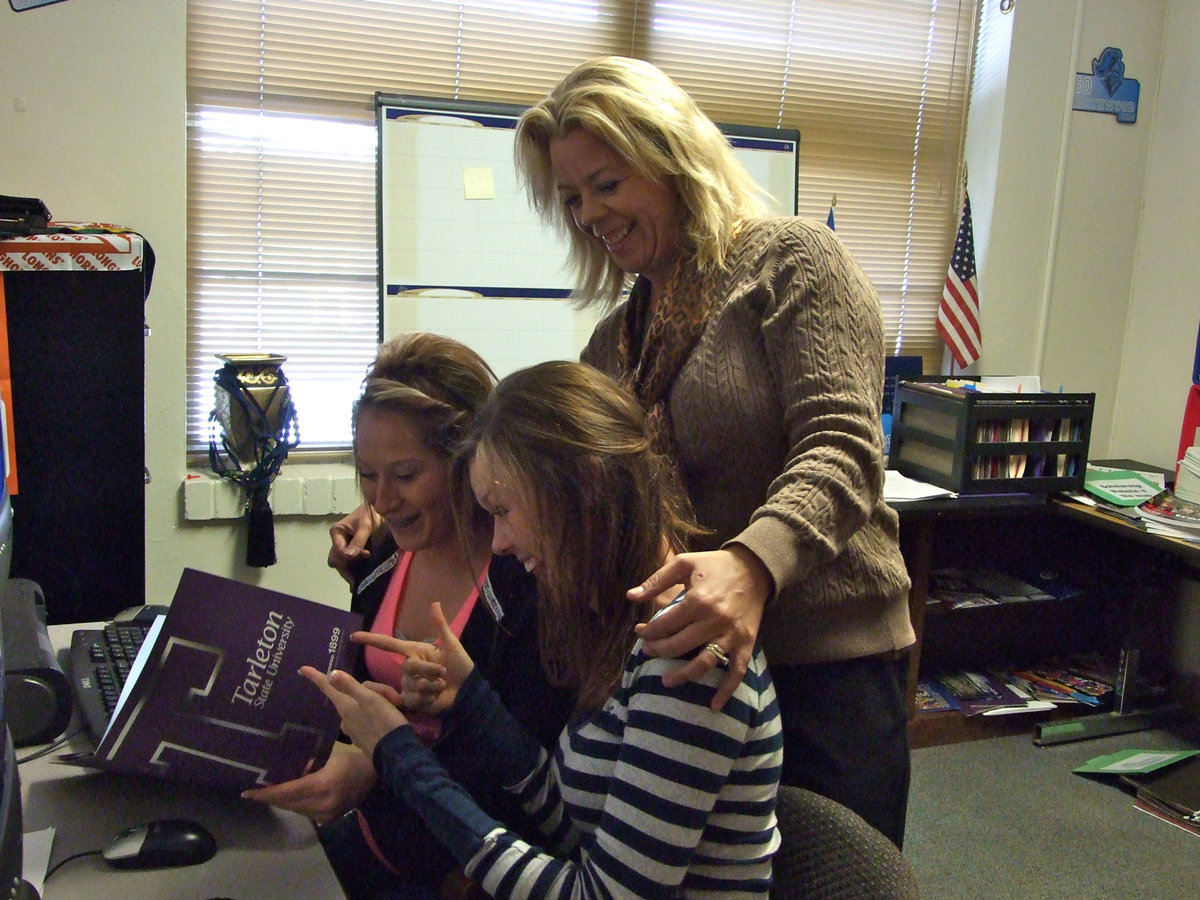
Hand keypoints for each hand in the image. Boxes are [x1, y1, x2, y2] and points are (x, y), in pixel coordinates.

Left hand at [240, 742, 376, 823]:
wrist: (376, 779)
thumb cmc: (354, 761)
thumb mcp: (329, 756)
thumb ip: (308, 764)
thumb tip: (289, 769)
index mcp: (321, 786)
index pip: (286, 792)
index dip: (265, 793)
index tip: (246, 792)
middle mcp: (321, 805)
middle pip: (286, 803)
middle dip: (270, 796)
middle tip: (254, 787)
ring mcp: (324, 816)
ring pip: (294, 808)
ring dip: (281, 799)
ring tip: (269, 788)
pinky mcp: (327, 820)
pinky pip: (303, 811)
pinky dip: (294, 802)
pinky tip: (289, 793)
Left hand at [300, 666, 409, 757]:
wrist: (397, 753)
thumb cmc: (384, 722)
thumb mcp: (369, 699)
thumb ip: (350, 686)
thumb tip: (331, 673)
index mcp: (345, 706)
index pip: (327, 687)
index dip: (315, 676)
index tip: (301, 669)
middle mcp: (346, 718)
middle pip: (354, 694)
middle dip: (376, 690)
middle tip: (395, 698)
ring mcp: (355, 729)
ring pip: (364, 704)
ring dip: (381, 701)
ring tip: (399, 707)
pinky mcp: (365, 737)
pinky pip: (369, 718)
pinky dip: (381, 714)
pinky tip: (393, 717)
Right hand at [328, 503, 381, 583]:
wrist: (379, 510)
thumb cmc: (371, 514)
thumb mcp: (366, 526)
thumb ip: (358, 540)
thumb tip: (349, 556)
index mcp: (337, 532)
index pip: (337, 550)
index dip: (348, 556)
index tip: (365, 554)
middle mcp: (338, 541)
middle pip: (336, 560)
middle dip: (345, 570)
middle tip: (356, 580)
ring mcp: (344, 547)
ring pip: (341, 564)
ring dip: (349, 572)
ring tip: (359, 582)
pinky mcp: (352, 551)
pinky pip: (349, 563)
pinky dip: (353, 571)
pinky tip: (359, 579)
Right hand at [352, 602, 474, 714]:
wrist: (467, 689)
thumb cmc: (459, 665)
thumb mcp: (452, 644)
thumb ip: (441, 625)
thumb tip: (434, 603)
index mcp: (415, 651)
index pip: (389, 644)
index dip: (371, 639)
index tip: (354, 636)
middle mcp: (408, 668)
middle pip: (408, 667)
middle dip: (429, 670)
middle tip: (443, 672)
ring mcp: (408, 685)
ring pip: (412, 684)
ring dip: (432, 685)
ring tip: (442, 685)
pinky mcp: (412, 701)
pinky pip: (413, 699)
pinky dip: (428, 697)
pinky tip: (437, 696)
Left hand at [626, 545, 770, 710]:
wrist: (754, 569)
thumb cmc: (715, 566)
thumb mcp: (684, 563)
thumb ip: (656, 580)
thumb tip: (630, 596)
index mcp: (698, 600)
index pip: (665, 624)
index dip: (648, 631)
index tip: (640, 631)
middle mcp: (715, 620)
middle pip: (680, 645)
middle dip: (658, 650)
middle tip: (648, 651)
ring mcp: (732, 635)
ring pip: (704, 663)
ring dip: (683, 676)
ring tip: (665, 681)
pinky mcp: (746, 644)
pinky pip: (737, 672)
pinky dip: (726, 691)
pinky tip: (713, 706)